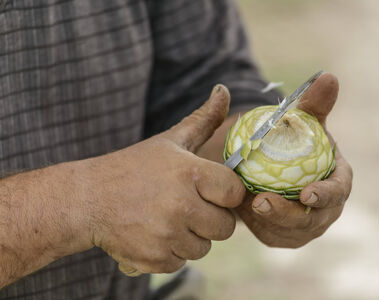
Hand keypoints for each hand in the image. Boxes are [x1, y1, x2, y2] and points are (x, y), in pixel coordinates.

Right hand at [82, 85, 245, 274]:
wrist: (87, 199)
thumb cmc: (134, 167)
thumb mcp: (170, 141)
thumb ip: (203, 119)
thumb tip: (224, 90)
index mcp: (191, 174)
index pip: (235, 193)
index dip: (225, 193)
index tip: (211, 190)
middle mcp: (182, 206)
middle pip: (226, 227)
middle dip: (210, 217)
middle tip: (187, 205)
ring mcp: (167, 235)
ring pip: (204, 247)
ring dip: (191, 236)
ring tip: (167, 218)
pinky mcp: (154, 259)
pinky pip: (181, 262)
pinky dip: (171, 252)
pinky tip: (154, 234)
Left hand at [235, 73, 352, 247]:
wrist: (274, 162)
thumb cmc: (293, 141)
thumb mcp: (300, 122)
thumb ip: (313, 104)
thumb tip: (328, 76)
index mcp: (337, 181)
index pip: (339, 192)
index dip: (326, 195)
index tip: (306, 193)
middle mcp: (325, 208)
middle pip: (313, 220)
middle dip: (288, 215)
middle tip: (260, 202)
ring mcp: (305, 225)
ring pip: (288, 232)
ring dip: (267, 222)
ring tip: (242, 205)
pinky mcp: (283, 234)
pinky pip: (270, 235)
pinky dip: (255, 225)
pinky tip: (238, 209)